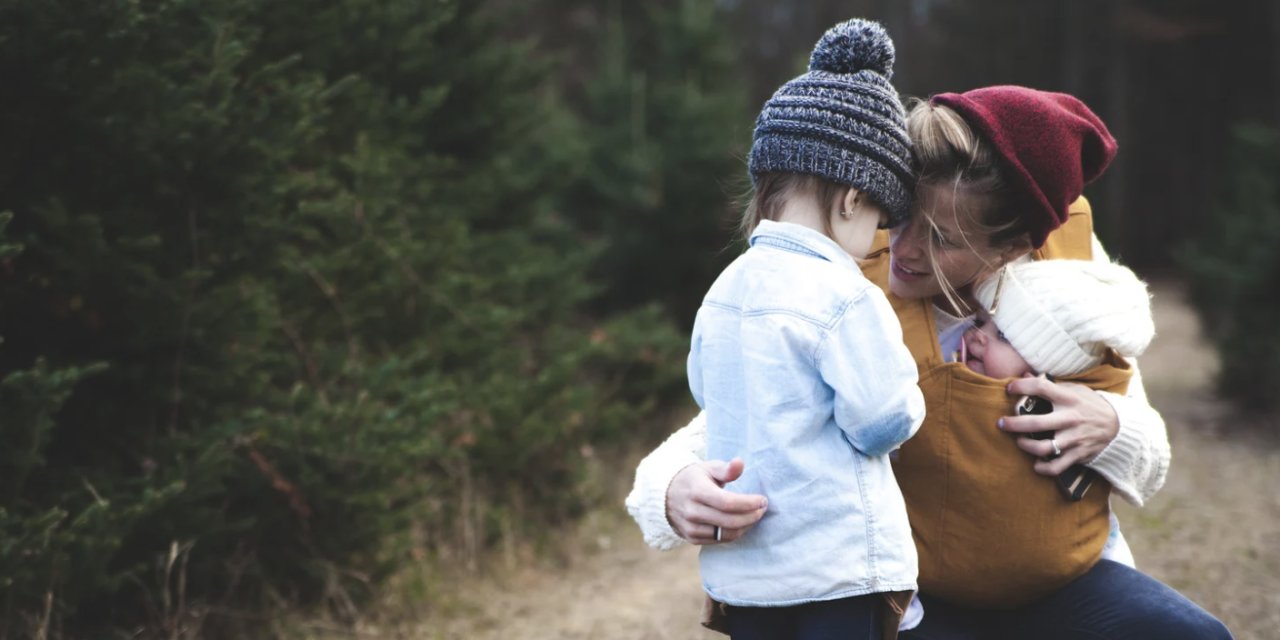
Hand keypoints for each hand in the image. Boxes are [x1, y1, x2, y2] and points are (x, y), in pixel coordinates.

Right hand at [666, 458, 767, 544]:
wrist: (667, 496)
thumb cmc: (694, 479)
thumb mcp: (708, 468)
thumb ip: (726, 469)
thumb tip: (740, 463)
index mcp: (697, 491)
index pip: (727, 503)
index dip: (748, 503)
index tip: (762, 500)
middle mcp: (692, 511)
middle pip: (730, 521)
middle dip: (752, 516)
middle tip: (763, 508)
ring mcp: (691, 527)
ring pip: (727, 534)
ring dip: (746, 526)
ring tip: (754, 515)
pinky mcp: (692, 538)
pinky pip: (720, 540)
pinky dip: (735, 533)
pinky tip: (742, 523)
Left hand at [999, 376, 1119, 476]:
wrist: (1119, 426)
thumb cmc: (1090, 405)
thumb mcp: (1075, 390)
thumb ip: (1050, 384)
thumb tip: (1025, 373)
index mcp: (1069, 399)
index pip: (1041, 388)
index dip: (1022, 386)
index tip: (1009, 388)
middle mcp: (1070, 418)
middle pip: (1035, 423)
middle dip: (1013, 424)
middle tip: (1001, 423)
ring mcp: (1074, 438)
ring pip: (1043, 447)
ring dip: (1025, 446)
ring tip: (1019, 442)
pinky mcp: (1078, 454)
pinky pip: (1056, 466)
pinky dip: (1043, 468)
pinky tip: (1036, 464)